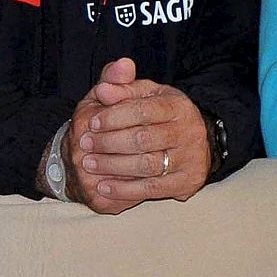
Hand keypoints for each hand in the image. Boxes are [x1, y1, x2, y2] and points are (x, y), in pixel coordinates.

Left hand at [64, 58, 211, 212]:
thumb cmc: (154, 115)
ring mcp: (192, 158)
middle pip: (144, 139)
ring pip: (147, 165)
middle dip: (108, 143)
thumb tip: (104, 89)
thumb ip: (120, 86)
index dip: (113, 117)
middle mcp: (191, 131)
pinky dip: (125, 190)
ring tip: (89, 164)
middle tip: (84, 144)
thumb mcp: (140, 95)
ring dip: (113, 166)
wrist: (186, 143)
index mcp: (179, 106)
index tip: (91, 123)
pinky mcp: (189, 181)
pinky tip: (104, 186)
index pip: (143, 111)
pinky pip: (153, 188)